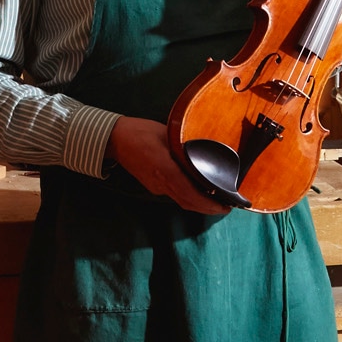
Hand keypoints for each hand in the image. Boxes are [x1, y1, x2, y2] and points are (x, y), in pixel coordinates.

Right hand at [108, 116, 227, 213]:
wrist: (115, 139)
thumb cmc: (140, 132)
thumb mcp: (168, 134)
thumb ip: (185, 147)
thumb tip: (205, 153)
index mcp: (166, 170)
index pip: (191, 194)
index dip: (209, 204)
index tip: (225, 206)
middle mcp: (161, 183)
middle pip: (188, 203)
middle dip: (208, 208)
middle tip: (226, 207)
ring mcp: (156, 187)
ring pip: (182, 201)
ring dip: (199, 205)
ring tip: (216, 201)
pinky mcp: (153, 186)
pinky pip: (174, 195)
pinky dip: (189, 197)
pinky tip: (198, 191)